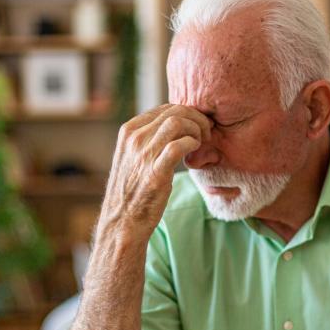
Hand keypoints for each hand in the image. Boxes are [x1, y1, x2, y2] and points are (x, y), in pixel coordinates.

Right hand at [94, 104, 211, 244]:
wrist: (123, 220)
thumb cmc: (134, 190)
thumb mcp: (134, 157)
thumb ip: (148, 140)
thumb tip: (172, 126)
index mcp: (129, 131)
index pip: (165, 108)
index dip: (187, 114)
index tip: (197, 127)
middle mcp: (134, 138)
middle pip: (174, 111)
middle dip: (196, 119)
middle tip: (206, 134)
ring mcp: (143, 154)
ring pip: (177, 122)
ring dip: (196, 130)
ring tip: (201, 143)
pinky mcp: (155, 172)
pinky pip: (179, 146)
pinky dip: (192, 144)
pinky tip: (195, 154)